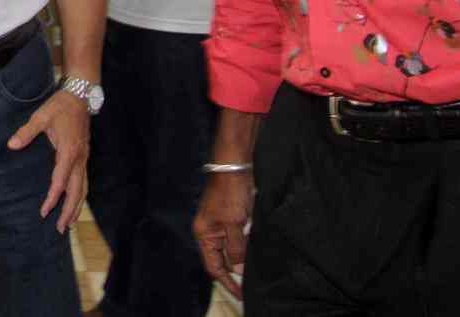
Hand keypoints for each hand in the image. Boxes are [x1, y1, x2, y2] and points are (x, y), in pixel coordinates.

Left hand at [8, 89, 90, 232]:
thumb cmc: (60, 106)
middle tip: (61, 229)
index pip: (61, 180)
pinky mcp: (84, 157)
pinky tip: (75, 203)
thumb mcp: (41, 117)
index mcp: (69, 151)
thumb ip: (26, 132)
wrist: (80, 95)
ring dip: (77, 207)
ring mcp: (84, 158)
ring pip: (83, 188)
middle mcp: (80, 158)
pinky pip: (84, 181)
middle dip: (69, 211)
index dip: (53, 198)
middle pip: (77, 191)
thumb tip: (12, 145)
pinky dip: (80, 196)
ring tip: (69, 224)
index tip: (44, 211)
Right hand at [193, 169, 254, 299]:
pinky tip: (255, 250)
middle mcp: (210, 231)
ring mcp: (221, 224)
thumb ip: (236, 247)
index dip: (226, 282)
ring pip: (232, 249)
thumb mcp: (234, 223)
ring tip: (255, 269)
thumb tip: (238, 268)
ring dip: (242, 258)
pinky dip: (246, 245)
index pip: (213, 266)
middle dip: (235, 271)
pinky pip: (238, 238)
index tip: (240, 294)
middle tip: (250, 285)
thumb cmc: (230, 193)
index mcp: (204, 234)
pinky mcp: (232, 217)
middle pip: (222, 259)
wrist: (234, 165)